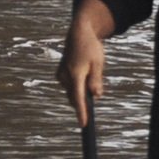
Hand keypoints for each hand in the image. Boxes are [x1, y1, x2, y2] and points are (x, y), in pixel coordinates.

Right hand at [60, 7, 107, 127]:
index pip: (78, 98)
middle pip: (75, 97)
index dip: (82, 112)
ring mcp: (61, 76)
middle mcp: (65, 77)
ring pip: (73, 92)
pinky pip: (71, 86)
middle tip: (93, 100)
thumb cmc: (91, 47)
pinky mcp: (60, 75)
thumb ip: (96, 80)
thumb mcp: (98, 63)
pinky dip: (78, 86)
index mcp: (76, 74)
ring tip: (91, 74)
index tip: (83, 124)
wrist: (78, 34)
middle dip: (84, 102)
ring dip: (82, 92)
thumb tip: (96, 96)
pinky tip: (85, 75)